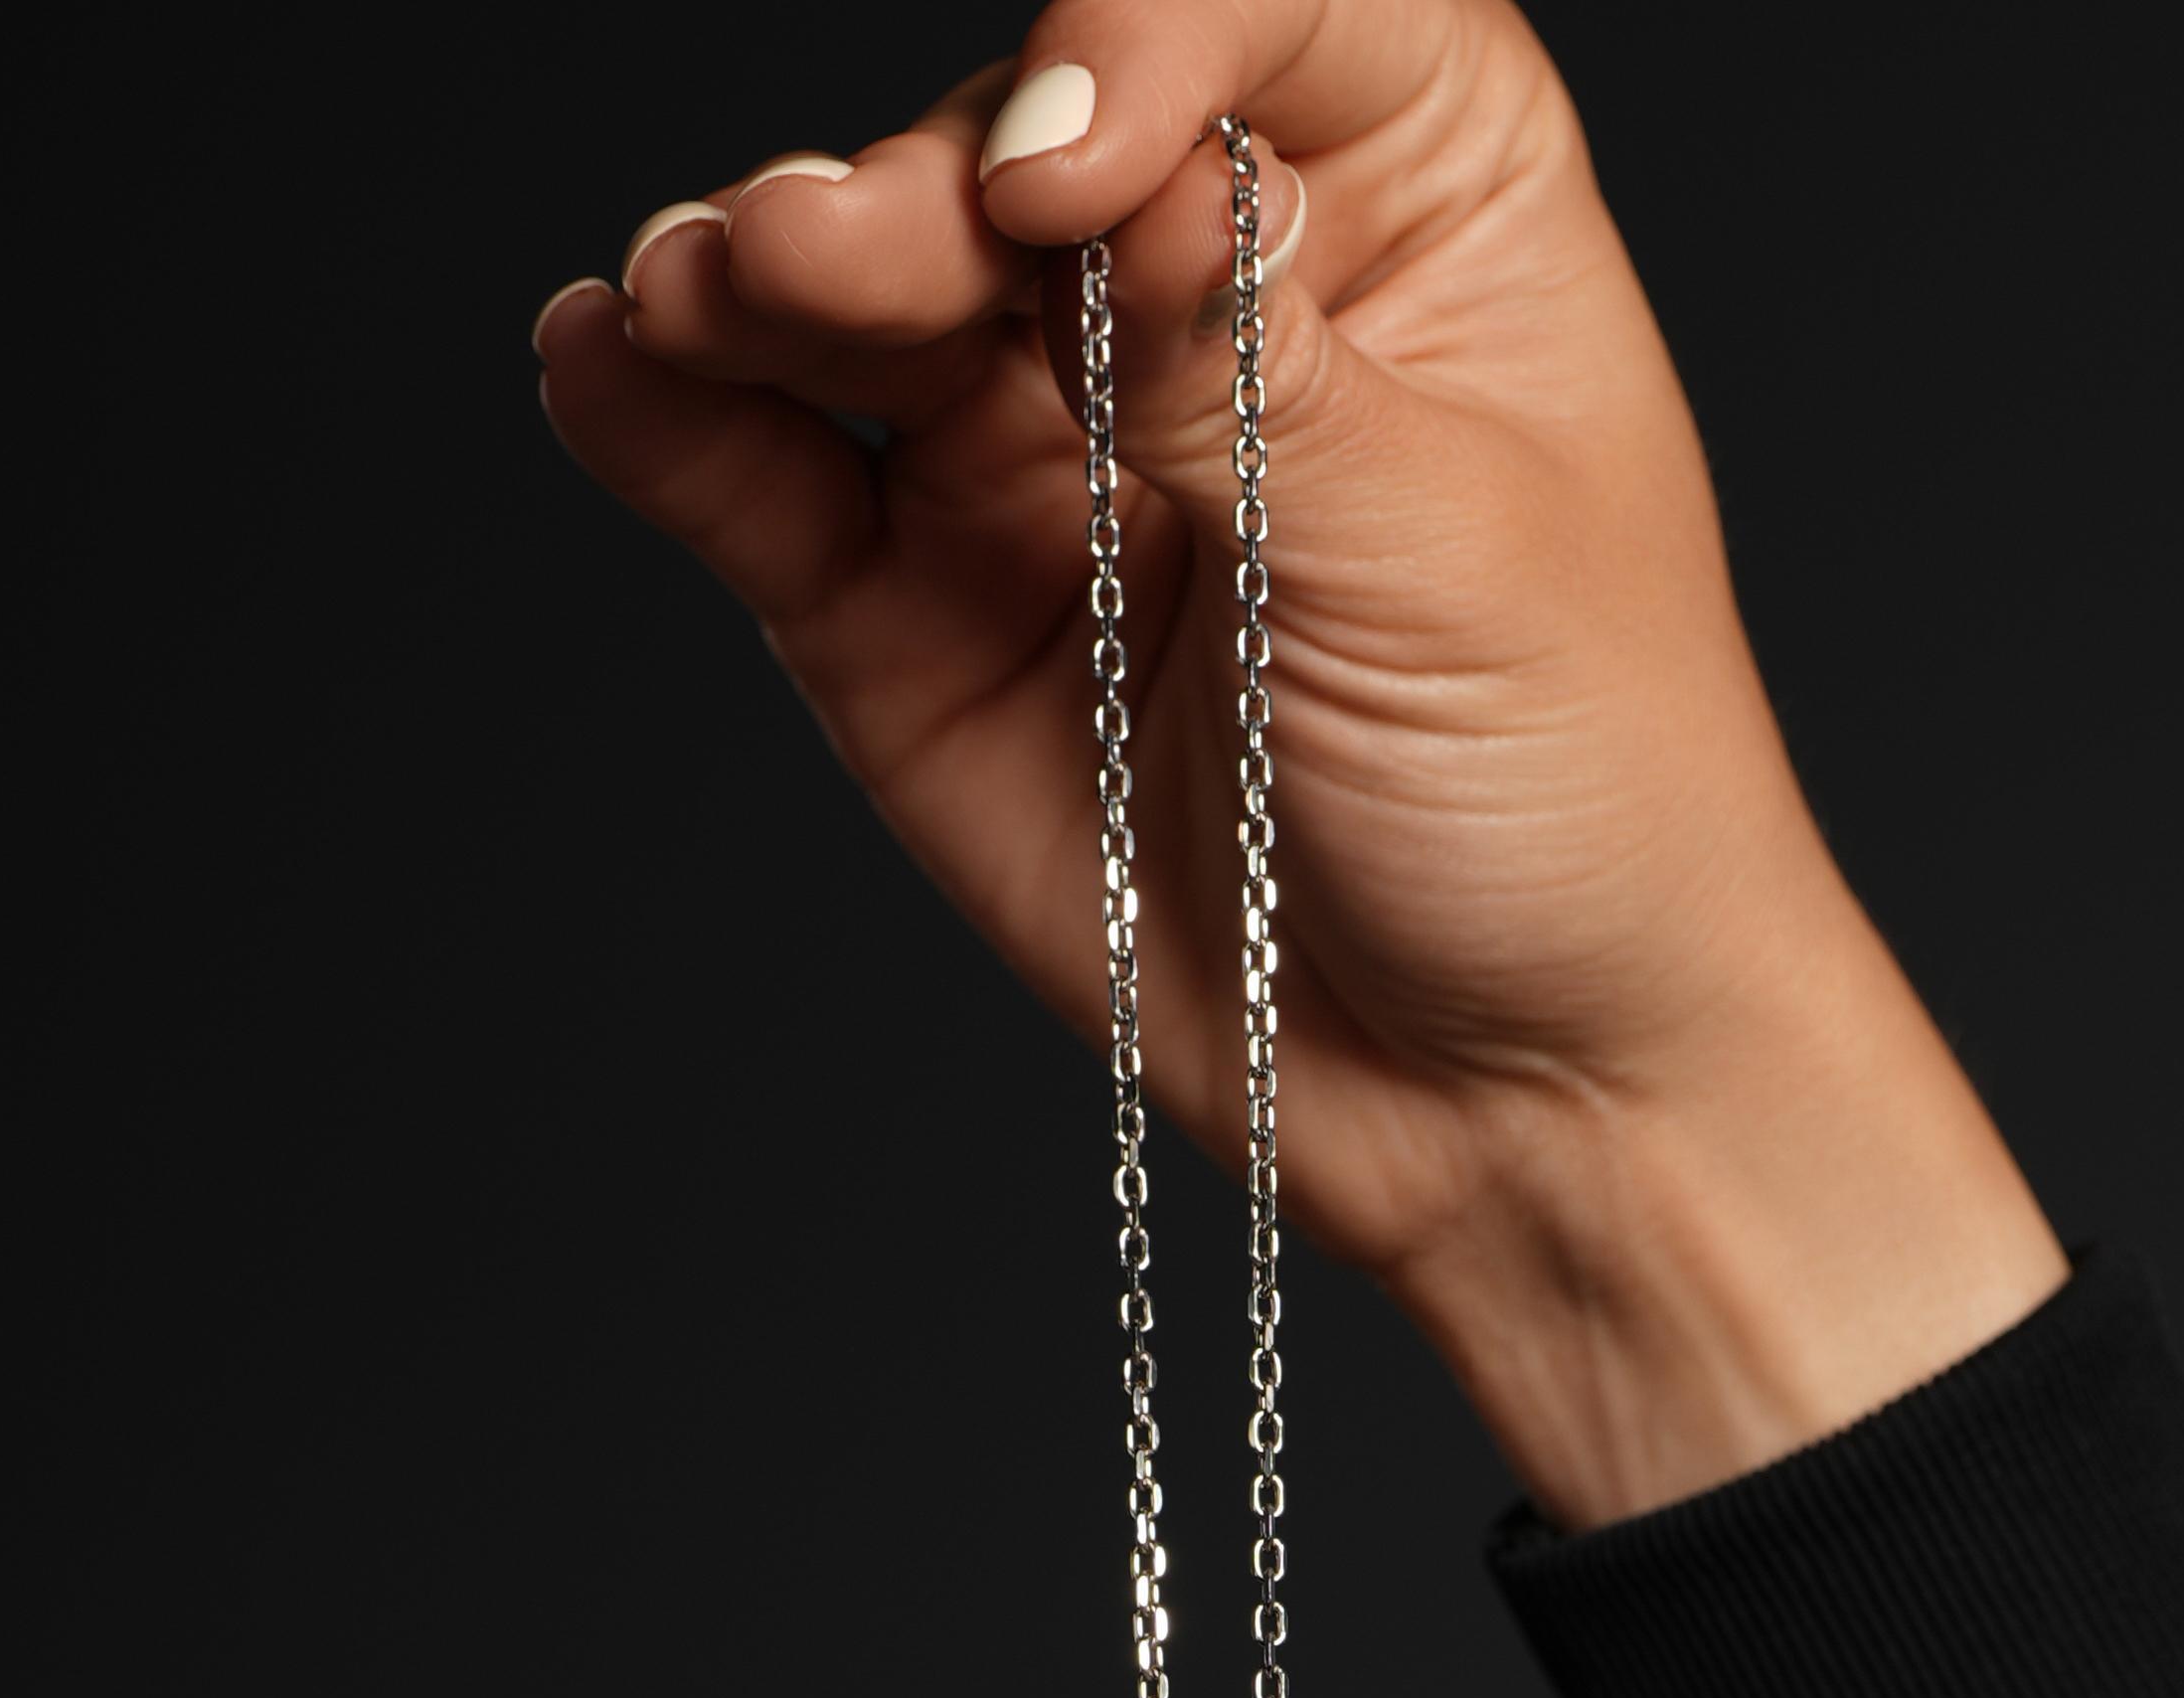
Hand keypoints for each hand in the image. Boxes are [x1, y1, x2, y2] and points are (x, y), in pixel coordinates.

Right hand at [537, 5, 2063, 1522]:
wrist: (1526, 1103)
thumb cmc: (1578, 799)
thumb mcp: (1446, 547)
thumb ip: (1243, 353)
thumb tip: (1091, 158)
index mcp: (1412, 197)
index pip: (1252, 6)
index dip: (1140, 35)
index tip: (1069, 168)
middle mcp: (1201, 289)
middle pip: (1012, 138)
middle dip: (909, 190)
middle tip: (824, 256)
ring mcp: (1043, 450)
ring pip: (864, 300)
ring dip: (765, 280)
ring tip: (692, 295)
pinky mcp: (923, 618)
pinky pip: (771, 487)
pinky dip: (674, 424)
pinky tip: (605, 367)